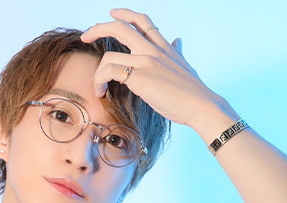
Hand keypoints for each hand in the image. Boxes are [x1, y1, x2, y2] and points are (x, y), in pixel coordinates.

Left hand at [81, 8, 220, 127]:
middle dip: (98, 28)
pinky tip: (102, 92)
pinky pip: (110, 71)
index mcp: (163, 46)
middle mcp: (153, 50)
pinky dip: (99, 80)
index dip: (124, 14)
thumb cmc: (192, 92)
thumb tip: (179, 41)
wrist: (200, 105)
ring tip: (98, 87)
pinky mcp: (139, 77)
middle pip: (120, 27)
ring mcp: (145, 62)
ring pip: (109, 54)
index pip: (142, 21)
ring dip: (97, 71)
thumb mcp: (184, 65)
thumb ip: (177, 51)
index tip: (111, 14)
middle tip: (86, 36)